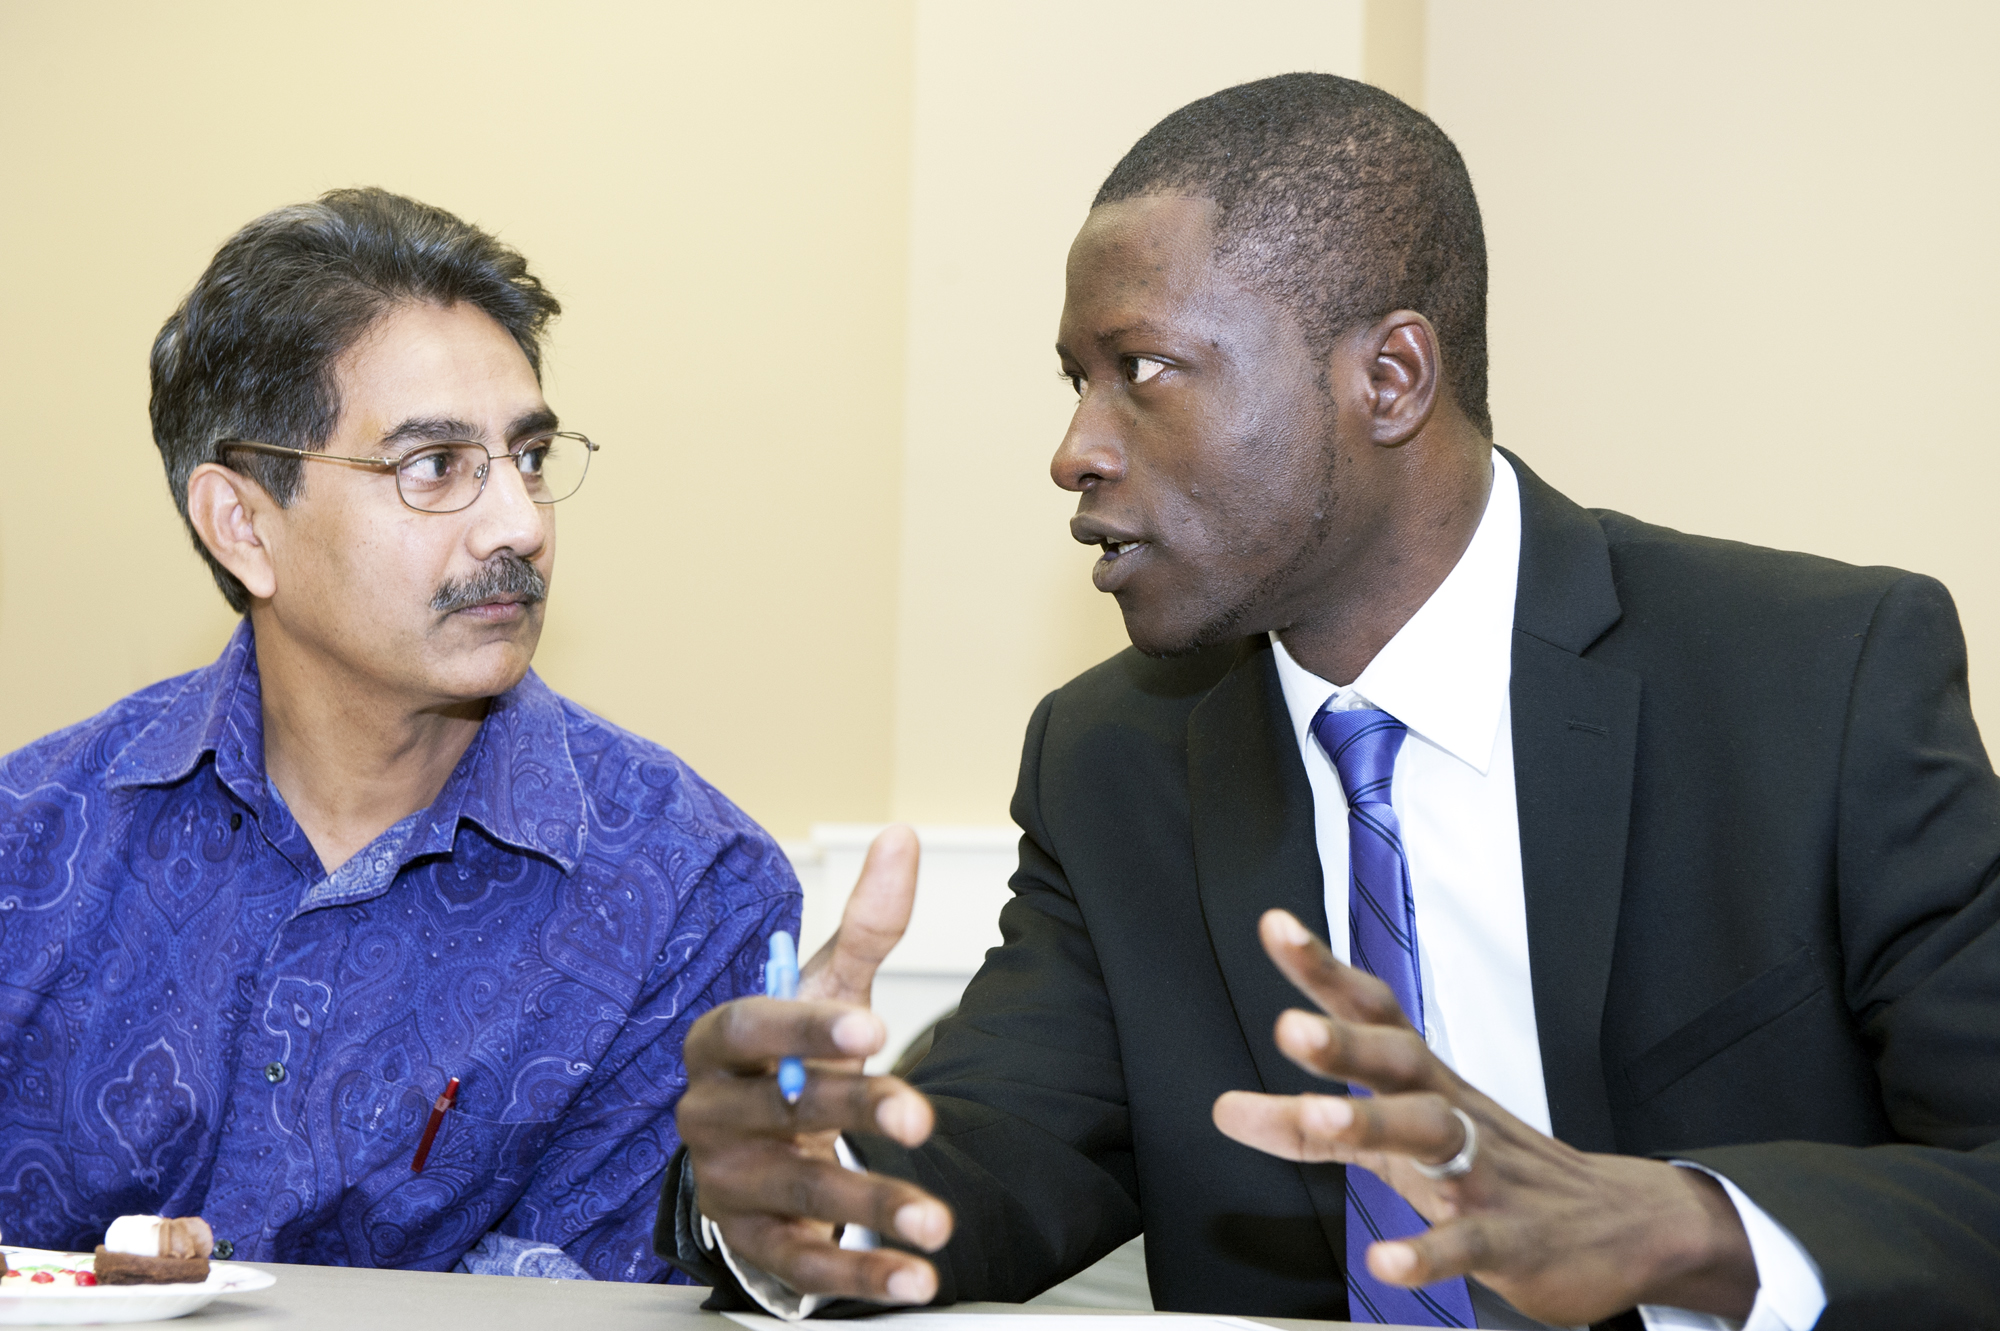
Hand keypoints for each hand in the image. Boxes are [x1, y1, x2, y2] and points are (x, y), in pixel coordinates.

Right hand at [677, 826, 954, 1303]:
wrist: (749, 1149)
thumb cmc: (785, 1058)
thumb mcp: (823, 990)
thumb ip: (865, 923)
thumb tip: (901, 838)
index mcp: (719, 1043)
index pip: (752, 1028)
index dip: (806, 1028)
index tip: (872, 1027)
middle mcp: (710, 1115)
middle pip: (784, 1110)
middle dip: (854, 1113)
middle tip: (920, 1117)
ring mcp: (727, 1185)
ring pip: (799, 1195)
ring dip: (871, 1208)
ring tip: (938, 1220)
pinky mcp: (749, 1245)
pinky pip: (802, 1265)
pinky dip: (862, 1276)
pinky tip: (916, 1274)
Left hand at [1211, 910, 1757, 1325]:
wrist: (1621, 1224)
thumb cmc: (1495, 1166)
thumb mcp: (1400, 1141)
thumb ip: (1313, 1124)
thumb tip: (1231, 1110)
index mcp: (1427, 1081)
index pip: (1373, 1011)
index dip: (1324, 970)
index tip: (1276, 928)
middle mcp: (1453, 1113)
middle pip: (1399, 1061)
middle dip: (1344, 1043)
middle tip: (1289, 1028)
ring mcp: (1484, 1172)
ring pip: (1430, 1136)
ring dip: (1373, 1123)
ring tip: (1319, 1118)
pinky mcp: (1510, 1239)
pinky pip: (1466, 1241)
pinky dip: (1426, 1251)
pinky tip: (1386, 1260)